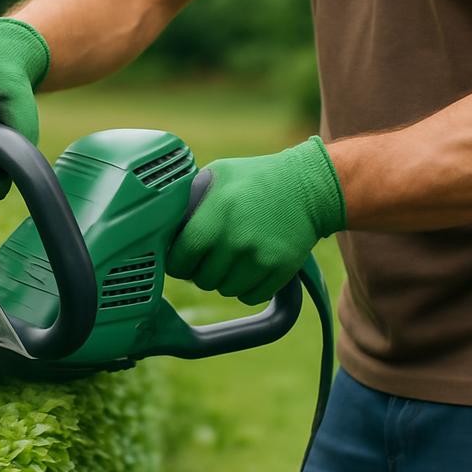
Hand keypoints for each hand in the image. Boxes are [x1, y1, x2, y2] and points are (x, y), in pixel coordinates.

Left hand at [168, 137, 345, 304]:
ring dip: (225, 280)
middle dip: (201, 271)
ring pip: (225, 290)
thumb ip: (190, 201)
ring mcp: (260, 257)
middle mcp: (236, 238)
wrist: (309, 186)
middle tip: (211, 256)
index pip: (180, 259)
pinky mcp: (280, 270)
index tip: (182, 259)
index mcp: (215, 214)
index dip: (177, 264)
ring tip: (234, 258)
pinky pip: (250, 297)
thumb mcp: (218, 174)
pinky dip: (247, 288)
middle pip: (202, 279)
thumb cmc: (255, 179)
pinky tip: (251, 267)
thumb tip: (161, 228)